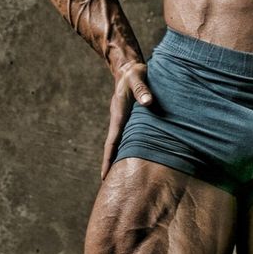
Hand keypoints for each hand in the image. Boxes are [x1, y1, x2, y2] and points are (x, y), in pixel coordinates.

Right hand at [100, 60, 152, 180]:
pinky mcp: (130, 118)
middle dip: (111, 165)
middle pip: (114, 147)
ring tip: (120, 178)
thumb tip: (148, 103)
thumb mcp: (139, 78)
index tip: (104, 177)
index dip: (109, 160)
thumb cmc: (135, 72)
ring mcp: (123, 119)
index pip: (112, 142)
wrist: (129, 66)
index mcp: (119, 115)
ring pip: (120, 142)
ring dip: (119, 158)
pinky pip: (127, 135)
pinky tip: (134, 156)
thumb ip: (143, 90)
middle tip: (109, 186)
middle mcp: (119, 120)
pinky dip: (128, 148)